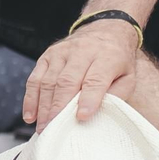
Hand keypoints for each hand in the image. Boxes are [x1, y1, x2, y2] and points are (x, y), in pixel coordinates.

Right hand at [23, 19, 140, 126]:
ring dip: (43, 107)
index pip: (95, 80)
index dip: (88, 99)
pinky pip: (35, 78)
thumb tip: (97, 115)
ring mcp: (61, 53)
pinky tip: (30, 115)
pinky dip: (31, 98)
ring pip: (48, 81)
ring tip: (43, 127)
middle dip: (59, 108)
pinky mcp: (47, 56)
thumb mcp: (128, 77)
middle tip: (54, 129)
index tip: (82, 117)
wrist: (105, 30)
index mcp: (107, 57)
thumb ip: (116, 95)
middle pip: (67, 81)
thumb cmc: (117, 60)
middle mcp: (82, 52)